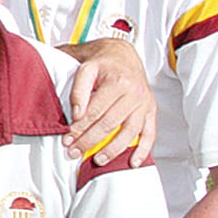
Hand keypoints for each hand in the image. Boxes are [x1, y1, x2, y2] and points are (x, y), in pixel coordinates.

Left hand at [64, 38, 154, 166]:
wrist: (122, 54)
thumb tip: (77, 114)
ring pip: (129, 132)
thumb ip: (79, 90)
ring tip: (97, 160)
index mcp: (117, 82)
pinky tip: (132, 163)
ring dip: (113, 149)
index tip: (67, 139)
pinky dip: (143, 150)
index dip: (80, 128)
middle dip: (90, 141)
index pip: (95, 111)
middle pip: (110, 124)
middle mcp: (134, 93)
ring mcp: (144, 103)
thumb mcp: (85, 68)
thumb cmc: (101, 63)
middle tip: (74, 152)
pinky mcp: (151, 111)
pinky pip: (150, 133)